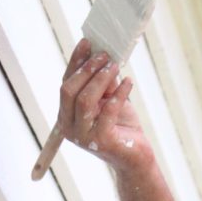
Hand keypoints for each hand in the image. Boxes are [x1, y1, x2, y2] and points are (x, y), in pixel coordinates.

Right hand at [57, 39, 152, 173]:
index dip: (75, 62)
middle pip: (69, 91)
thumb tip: (103, 54)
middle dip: (87, 69)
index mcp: (66, 115)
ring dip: (100, 79)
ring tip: (115, 66)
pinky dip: (119, 93)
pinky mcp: (101, 141)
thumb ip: (104, 82)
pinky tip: (129, 82)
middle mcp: (69, 127)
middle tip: (105, 55)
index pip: (66, 83)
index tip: (87, 43)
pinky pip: (108, 111)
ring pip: (85, 100)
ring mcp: (83, 136)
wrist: (135, 157)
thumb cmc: (121, 126)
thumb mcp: (110, 99)